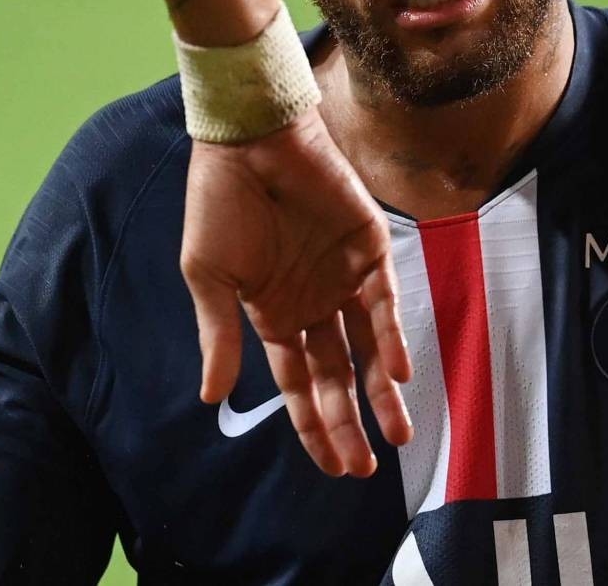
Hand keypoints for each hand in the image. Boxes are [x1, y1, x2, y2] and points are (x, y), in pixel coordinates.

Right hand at [182, 107, 412, 476]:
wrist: (250, 138)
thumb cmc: (220, 201)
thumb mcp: (208, 276)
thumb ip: (220, 335)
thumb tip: (212, 398)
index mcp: (273, 315)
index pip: (299, 384)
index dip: (313, 426)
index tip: (332, 466)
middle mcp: (313, 303)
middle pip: (336, 376)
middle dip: (349, 423)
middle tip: (365, 469)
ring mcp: (343, 277)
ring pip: (369, 348)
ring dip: (384, 390)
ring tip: (397, 435)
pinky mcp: (370, 247)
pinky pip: (385, 300)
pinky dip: (392, 335)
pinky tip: (398, 371)